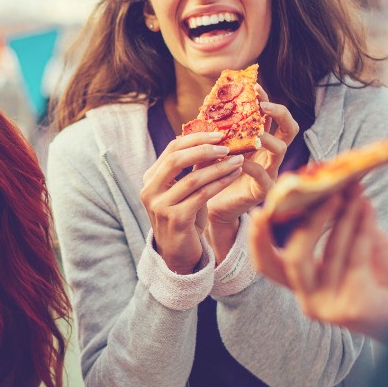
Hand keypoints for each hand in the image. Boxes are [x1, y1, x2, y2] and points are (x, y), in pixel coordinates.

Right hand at [141, 130, 245, 273]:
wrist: (178, 252)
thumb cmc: (185, 218)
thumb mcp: (186, 190)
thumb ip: (193, 168)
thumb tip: (213, 140)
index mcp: (150, 179)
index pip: (172, 149)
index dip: (196, 138)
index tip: (218, 133)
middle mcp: (150, 191)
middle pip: (177, 159)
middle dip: (204, 149)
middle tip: (227, 145)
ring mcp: (160, 206)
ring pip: (193, 179)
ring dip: (218, 167)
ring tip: (237, 160)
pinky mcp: (175, 220)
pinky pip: (202, 196)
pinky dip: (220, 183)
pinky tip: (233, 176)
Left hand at [206, 88, 297, 224]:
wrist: (211, 205)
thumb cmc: (214, 174)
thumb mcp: (213, 148)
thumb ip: (215, 131)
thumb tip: (209, 106)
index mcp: (260, 140)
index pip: (271, 115)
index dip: (266, 99)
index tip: (254, 87)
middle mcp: (269, 153)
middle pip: (290, 128)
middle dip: (280, 113)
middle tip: (264, 106)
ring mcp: (270, 171)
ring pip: (281, 149)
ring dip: (267, 138)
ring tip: (253, 135)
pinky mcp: (263, 190)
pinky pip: (264, 175)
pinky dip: (252, 167)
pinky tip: (239, 162)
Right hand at [250, 185, 387, 340]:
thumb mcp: (363, 244)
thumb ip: (345, 224)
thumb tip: (336, 188)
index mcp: (305, 283)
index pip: (268, 264)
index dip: (258, 240)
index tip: (261, 211)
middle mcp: (309, 298)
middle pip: (292, 258)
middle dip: (306, 223)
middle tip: (325, 195)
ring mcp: (328, 307)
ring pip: (327, 253)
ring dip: (342, 219)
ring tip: (356, 195)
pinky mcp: (351, 308)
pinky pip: (353, 260)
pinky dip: (362, 232)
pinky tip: (368, 211)